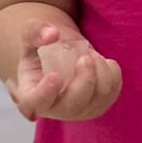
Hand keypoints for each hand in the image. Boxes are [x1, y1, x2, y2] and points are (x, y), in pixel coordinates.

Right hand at [6, 19, 122, 121]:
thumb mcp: (31, 33)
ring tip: (92, 56)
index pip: (34, 103)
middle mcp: (53, 108)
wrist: (61, 52)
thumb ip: (35, 31)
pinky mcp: (97, 106)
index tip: (55, 76)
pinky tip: (102, 63)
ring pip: (96, 101)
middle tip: (86, 58)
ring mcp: (77, 111)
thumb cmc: (42, 45)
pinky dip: (112, 75)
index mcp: (30, 94)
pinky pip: (111, 95)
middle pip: (72, 107)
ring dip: (101, 74)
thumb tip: (51, 34)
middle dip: (84, 81)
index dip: (44, 93)